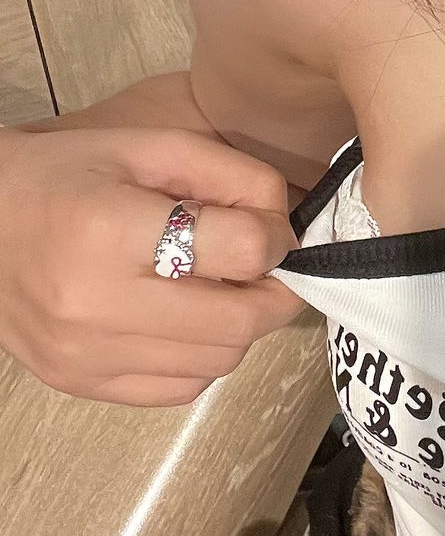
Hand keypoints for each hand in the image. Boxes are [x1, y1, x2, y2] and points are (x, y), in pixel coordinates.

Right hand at [0, 125, 306, 406]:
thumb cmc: (67, 173)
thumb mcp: (151, 145)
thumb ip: (232, 174)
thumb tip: (285, 228)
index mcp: (112, 230)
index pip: (241, 251)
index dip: (275, 236)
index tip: (270, 227)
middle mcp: (96, 304)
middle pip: (239, 323)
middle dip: (274, 292)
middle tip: (268, 266)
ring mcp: (85, 355)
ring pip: (217, 363)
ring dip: (238, 326)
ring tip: (217, 287)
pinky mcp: (79, 384)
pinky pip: (179, 390)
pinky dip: (201, 358)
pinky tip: (184, 319)